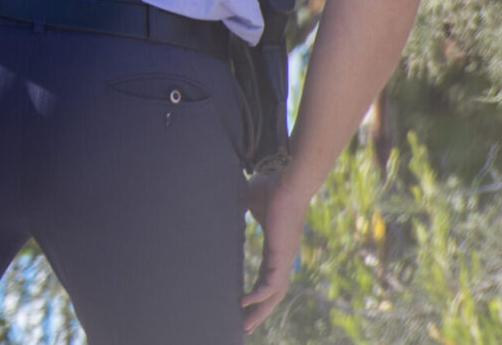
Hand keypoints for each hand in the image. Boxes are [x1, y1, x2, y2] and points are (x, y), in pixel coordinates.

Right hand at [242, 172, 309, 332]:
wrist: (287, 180)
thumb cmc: (271, 185)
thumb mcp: (249, 201)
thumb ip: (239, 209)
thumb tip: (220, 201)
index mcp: (274, 247)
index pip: (265, 277)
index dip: (255, 292)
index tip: (242, 304)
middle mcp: (281, 257)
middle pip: (271, 293)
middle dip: (259, 311)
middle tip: (244, 327)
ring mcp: (283, 258)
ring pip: (273, 294)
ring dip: (260, 311)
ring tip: (245, 325)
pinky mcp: (281, 255)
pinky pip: (271, 284)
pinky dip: (259, 296)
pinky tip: (244, 303)